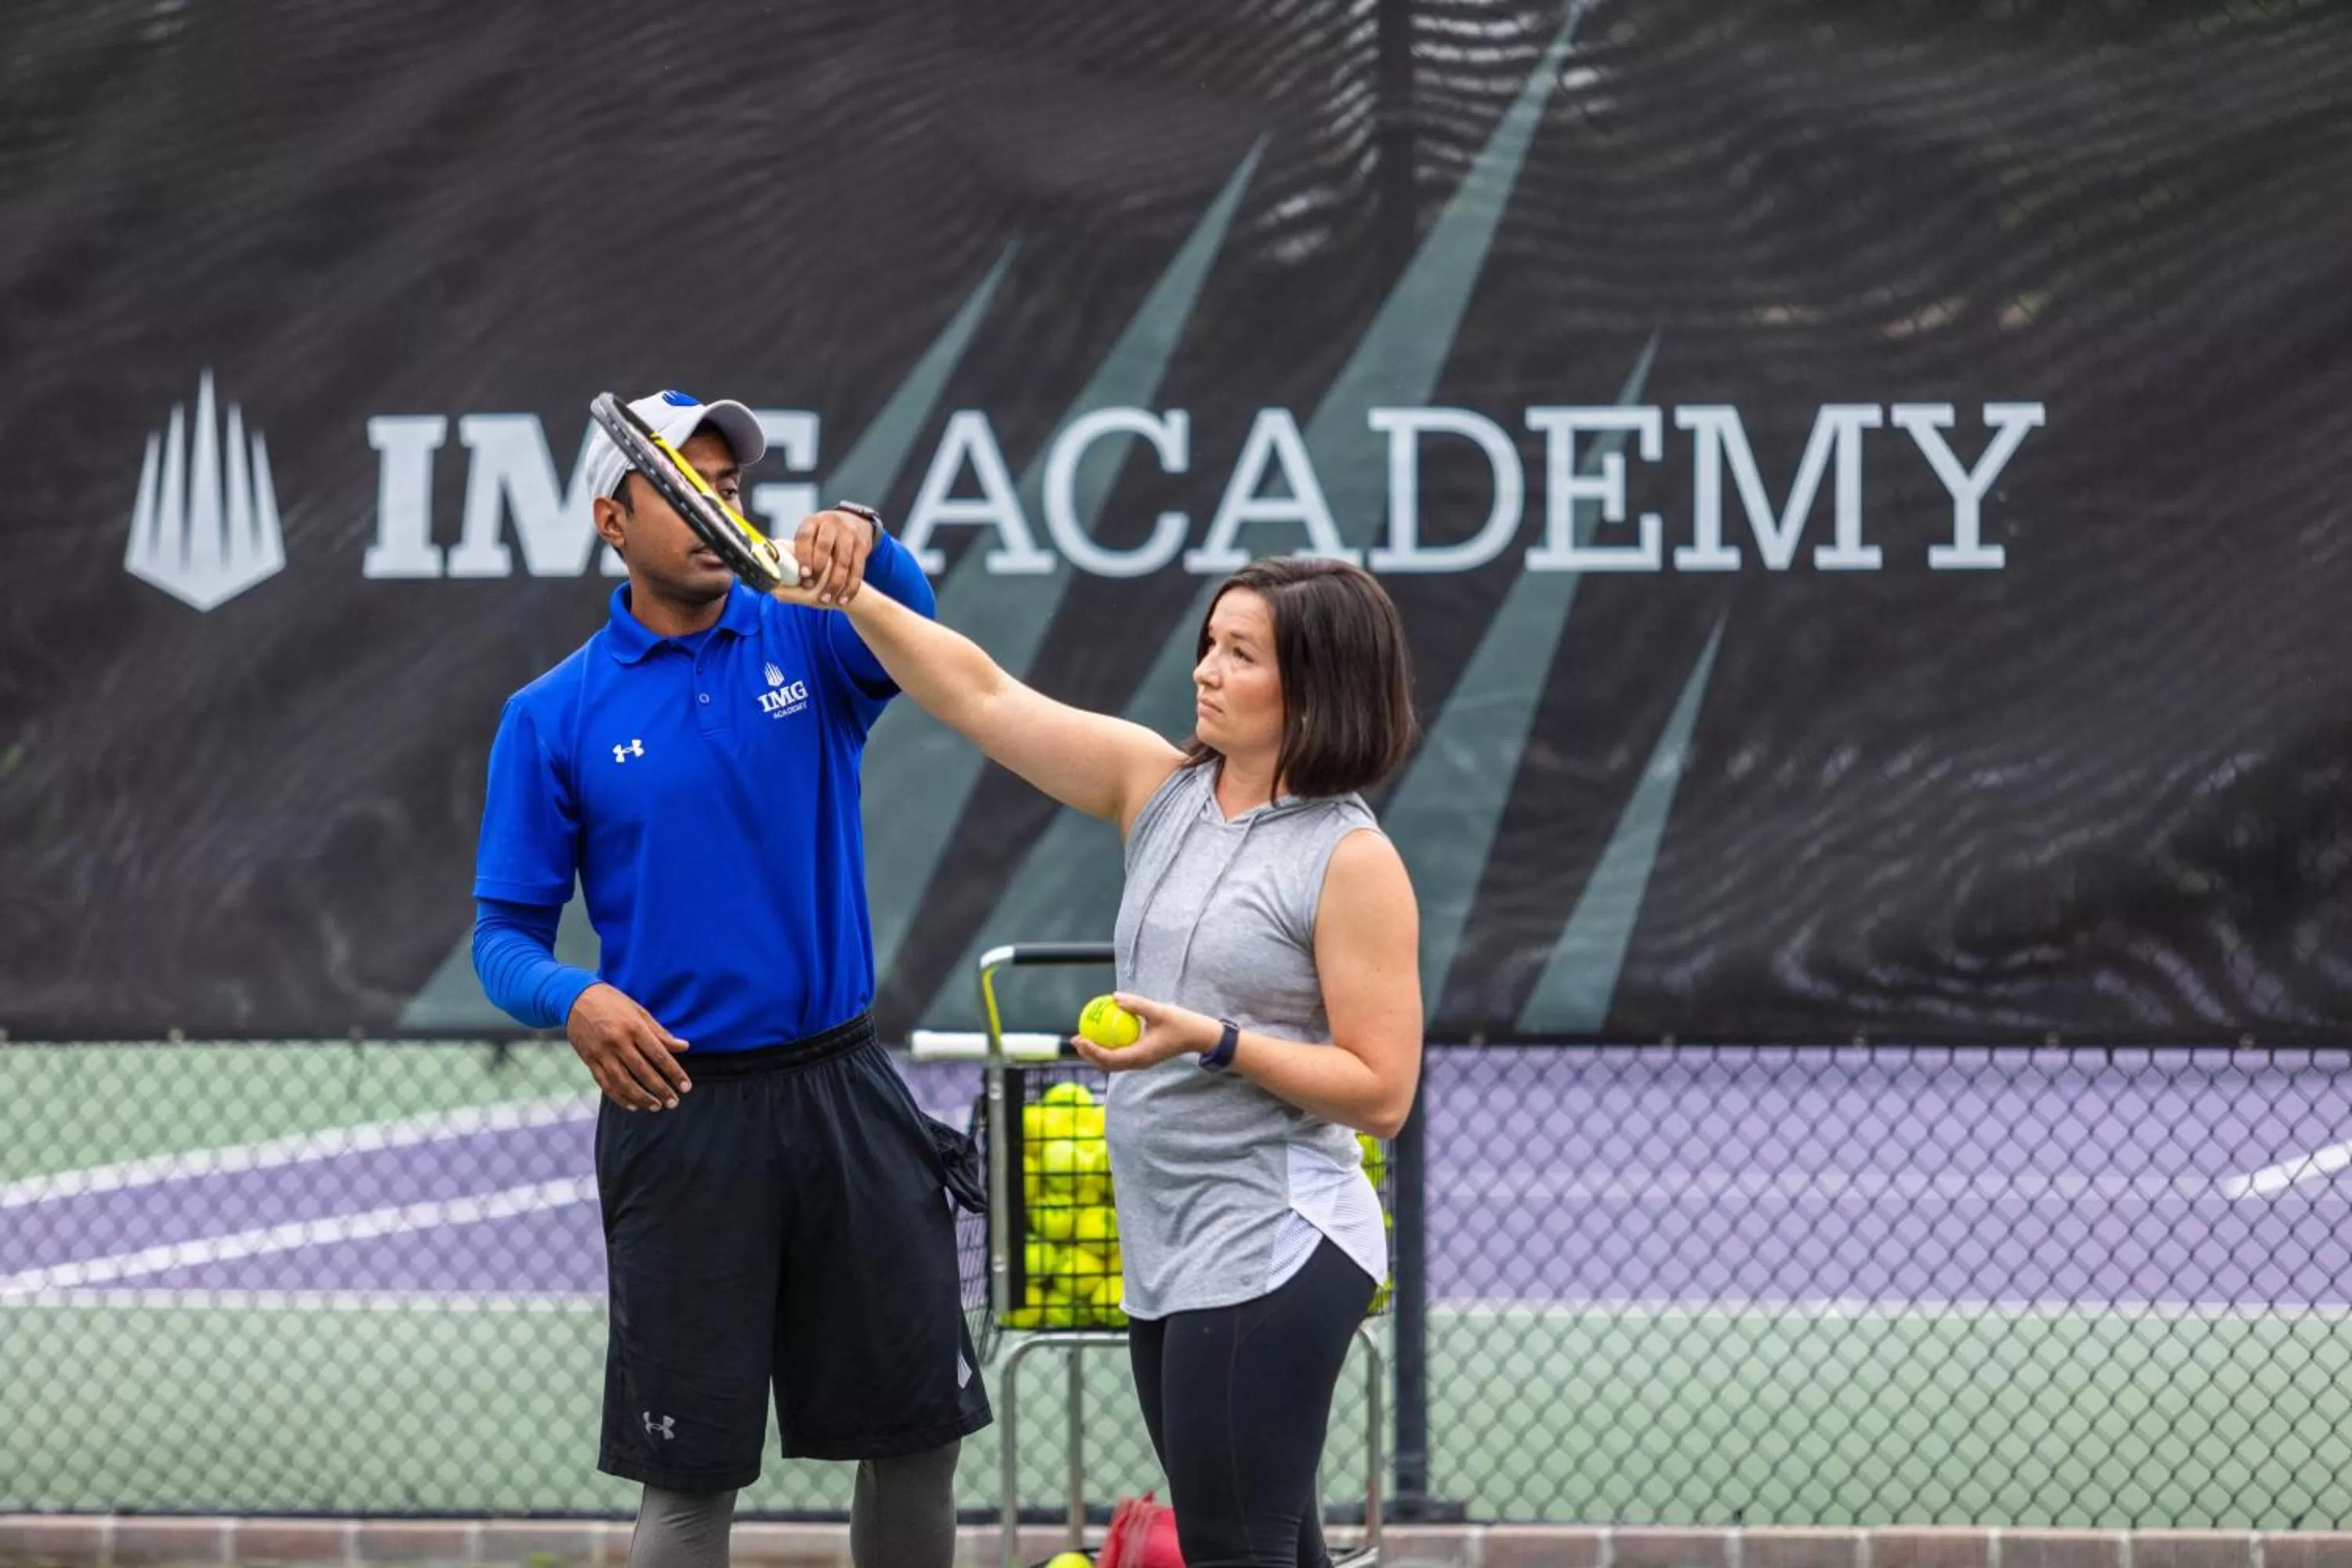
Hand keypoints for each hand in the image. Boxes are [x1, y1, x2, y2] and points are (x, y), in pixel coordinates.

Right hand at [566, 983, 691, 1109]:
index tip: (686, 1087)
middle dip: (660, 1090)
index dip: (674, 1073)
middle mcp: (618, 1042)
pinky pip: (605, 1084)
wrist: (575, 998)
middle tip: (674, 1102)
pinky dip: (619, 1097)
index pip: (659, 1056)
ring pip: (623, 1082)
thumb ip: (660, 1032)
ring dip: (641, 1098)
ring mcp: (602, 1053)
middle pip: (643, 1072)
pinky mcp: (589, 1061)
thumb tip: (684, 1047)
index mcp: (634, 1028)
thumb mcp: (639, 1011)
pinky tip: (633, 1105)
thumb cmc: (613, 1002)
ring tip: (656, 1106)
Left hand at [784, 507, 878, 606]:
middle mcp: (831, 525)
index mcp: (812, 522)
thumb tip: (774, 578)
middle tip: (810, 586)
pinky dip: (850, 587)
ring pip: (843, 562)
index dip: (803, 555)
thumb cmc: (822, 536)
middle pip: (824, 547)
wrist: (854, 522)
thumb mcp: (808, 535)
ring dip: (834, 584)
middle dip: (818, 570)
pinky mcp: (862, 546)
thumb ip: (793, 553)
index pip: (805, 536)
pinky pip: (857, 570)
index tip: (802, 574)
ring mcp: (849, 534)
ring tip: (826, 600)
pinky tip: (843, 599)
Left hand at [1069, 991, 1216, 1071]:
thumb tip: (1114, 996)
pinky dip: (1108, 1049)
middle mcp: (1139, 1062)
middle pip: (1107, 1064)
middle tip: (1076, 1039)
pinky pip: (1121, 1055)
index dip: (1092, 1050)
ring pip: (1113, 1063)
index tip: (1080, 1038)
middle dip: (1088, 1054)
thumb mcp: (1160, 1011)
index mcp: (1142, 1056)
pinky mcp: (1144, 1057)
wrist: (1200, 1037)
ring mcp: (1142, 1062)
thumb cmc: (1182, 1023)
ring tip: (1083, 1039)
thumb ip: (1137, 1004)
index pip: (1110, 1058)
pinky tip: (1102, 1034)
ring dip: (1096, 1054)